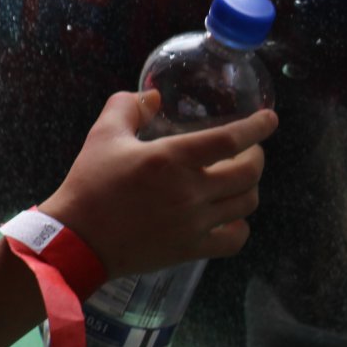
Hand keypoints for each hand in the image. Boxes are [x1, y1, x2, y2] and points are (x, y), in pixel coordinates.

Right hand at [38, 91, 277, 278]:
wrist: (75, 241)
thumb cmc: (89, 185)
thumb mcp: (103, 136)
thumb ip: (129, 107)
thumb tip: (153, 96)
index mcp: (171, 158)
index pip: (231, 139)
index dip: (257, 127)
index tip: (270, 120)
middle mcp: (190, 191)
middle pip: (248, 173)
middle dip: (256, 158)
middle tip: (249, 152)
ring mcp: (194, 223)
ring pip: (245, 204)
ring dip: (249, 189)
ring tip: (238, 181)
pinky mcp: (191, 249)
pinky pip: (235, 239)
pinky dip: (240, 227)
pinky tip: (230, 217)